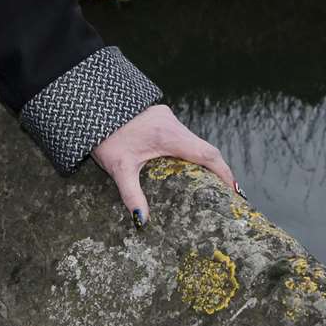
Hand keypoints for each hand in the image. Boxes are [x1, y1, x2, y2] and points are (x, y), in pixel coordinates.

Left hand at [90, 103, 237, 227]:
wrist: (89, 104)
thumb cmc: (104, 137)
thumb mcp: (118, 168)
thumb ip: (132, 194)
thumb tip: (142, 220)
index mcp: (168, 135)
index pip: (207, 154)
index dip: (224, 172)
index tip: (235, 191)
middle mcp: (172, 123)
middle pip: (204, 148)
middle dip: (216, 169)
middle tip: (226, 192)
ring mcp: (166, 117)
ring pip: (193, 141)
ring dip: (201, 160)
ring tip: (208, 184)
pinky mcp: (159, 116)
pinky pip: (182, 136)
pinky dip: (188, 151)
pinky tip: (184, 166)